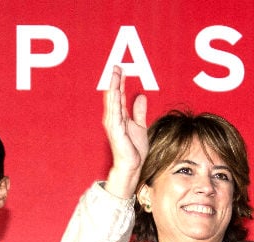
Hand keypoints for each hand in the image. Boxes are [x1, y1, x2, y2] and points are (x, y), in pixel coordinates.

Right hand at [102, 66, 147, 197]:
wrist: (132, 165)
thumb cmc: (134, 149)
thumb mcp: (140, 126)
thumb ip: (139, 112)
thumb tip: (140, 96)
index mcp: (119, 117)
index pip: (119, 96)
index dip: (120, 82)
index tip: (121, 70)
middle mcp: (114, 118)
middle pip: (114, 95)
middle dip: (114, 80)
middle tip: (116, 65)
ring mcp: (113, 123)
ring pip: (113, 100)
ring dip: (113, 86)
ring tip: (114, 73)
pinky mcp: (116, 129)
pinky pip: (115, 111)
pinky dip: (114, 100)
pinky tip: (115, 90)